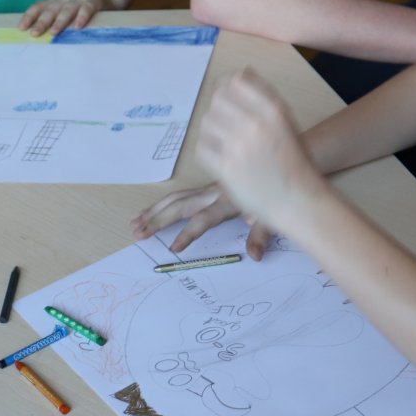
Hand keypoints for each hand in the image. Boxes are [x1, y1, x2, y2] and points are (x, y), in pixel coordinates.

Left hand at [17, 0, 112, 35]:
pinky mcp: (93, 2)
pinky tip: (78, 27)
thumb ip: (52, 22)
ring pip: (66, 10)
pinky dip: (81, 17)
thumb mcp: (63, 14)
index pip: (38, 6)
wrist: (106, 1)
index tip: (22, 28)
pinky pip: (86, 9)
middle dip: (42, 21)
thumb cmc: (79, 12)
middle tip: (35, 33)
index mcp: (54, 1)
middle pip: (50, 10)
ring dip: (59, 21)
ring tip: (53, 32)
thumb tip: (35, 37)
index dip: (29, 16)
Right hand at [130, 184, 276, 259]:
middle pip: (181, 205)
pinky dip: (165, 202)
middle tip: (138, 232)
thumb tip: (254, 256)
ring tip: (136, 222)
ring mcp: (209, 189)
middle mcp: (215, 193)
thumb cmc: (278, 191)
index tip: (173, 248)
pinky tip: (152, 209)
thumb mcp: (272, 214)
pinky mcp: (209, 186)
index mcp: (229, 201)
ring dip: (155, 210)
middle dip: (158, 219)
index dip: (188, 234)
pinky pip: (183, 194)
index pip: (203, 219)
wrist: (280, 160)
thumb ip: (260, 235)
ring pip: (177, 198)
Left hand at [195, 70, 322, 236]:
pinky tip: (221, 158)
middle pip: (217, 100)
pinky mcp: (226, 168)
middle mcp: (255, 123)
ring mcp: (239, 146)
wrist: (299, 200)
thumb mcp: (286, 122)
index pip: (235, 81)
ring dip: (212, 131)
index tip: (228, 99)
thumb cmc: (293, 161)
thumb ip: (264, 98)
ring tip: (224, 143)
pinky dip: (208, 152)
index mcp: (273, 109)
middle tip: (225, 125)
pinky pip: (202, 148)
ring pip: (207, 122)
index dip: (227, 88)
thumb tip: (240, 72)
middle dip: (219, 110)